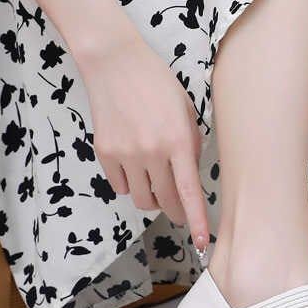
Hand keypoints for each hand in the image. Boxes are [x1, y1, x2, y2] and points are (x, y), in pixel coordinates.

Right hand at [80, 31, 209, 257]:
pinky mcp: (105, 153)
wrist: (116, 63)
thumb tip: (189, 179)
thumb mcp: (187, 113)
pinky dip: (130, 183)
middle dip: (176, 212)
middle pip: (166, 202)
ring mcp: (126, 154)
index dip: (198, 221)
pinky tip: (135, 164)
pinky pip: (120, 186)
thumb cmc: (159, 85)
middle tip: (180, 211)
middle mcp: (153, 153)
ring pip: (142, 199)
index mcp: (179, 142)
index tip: (203, 243)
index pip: (190, 193)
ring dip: (152, 197)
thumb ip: (190, 147)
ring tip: (156, 177)